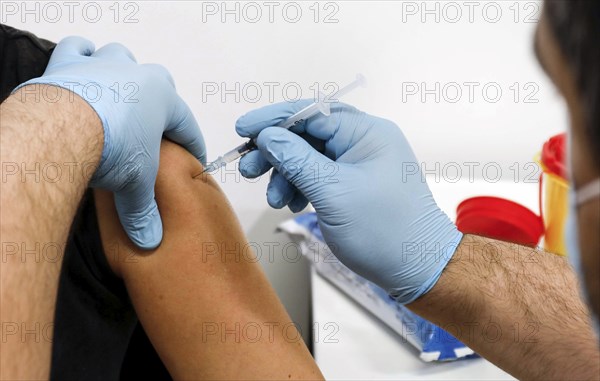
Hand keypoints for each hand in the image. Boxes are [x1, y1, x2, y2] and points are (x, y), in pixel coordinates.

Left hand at [16, 36, 205, 249]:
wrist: (64, 129)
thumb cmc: (110, 148)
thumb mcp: (135, 186)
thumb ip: (144, 212)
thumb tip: (150, 241)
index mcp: (163, 101)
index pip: (187, 125)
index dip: (193, 145)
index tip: (194, 158)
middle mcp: (138, 76)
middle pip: (159, 85)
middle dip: (160, 105)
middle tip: (153, 130)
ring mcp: (105, 66)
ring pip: (121, 58)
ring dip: (123, 72)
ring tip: (119, 94)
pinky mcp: (71, 64)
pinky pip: (79, 50)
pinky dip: (81, 56)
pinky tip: (82, 67)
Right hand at [236, 101, 462, 303]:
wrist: (416, 268)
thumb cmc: (385, 231)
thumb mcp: (333, 193)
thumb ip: (296, 160)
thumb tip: (267, 137)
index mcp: (367, 133)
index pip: (312, 113)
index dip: (274, 120)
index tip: (244, 129)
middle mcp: (364, 142)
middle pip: (308, 135)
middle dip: (276, 152)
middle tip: (248, 170)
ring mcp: (359, 164)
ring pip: (309, 157)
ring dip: (285, 174)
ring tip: (275, 199)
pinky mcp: (354, 184)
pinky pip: (318, 175)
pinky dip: (300, 186)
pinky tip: (292, 203)